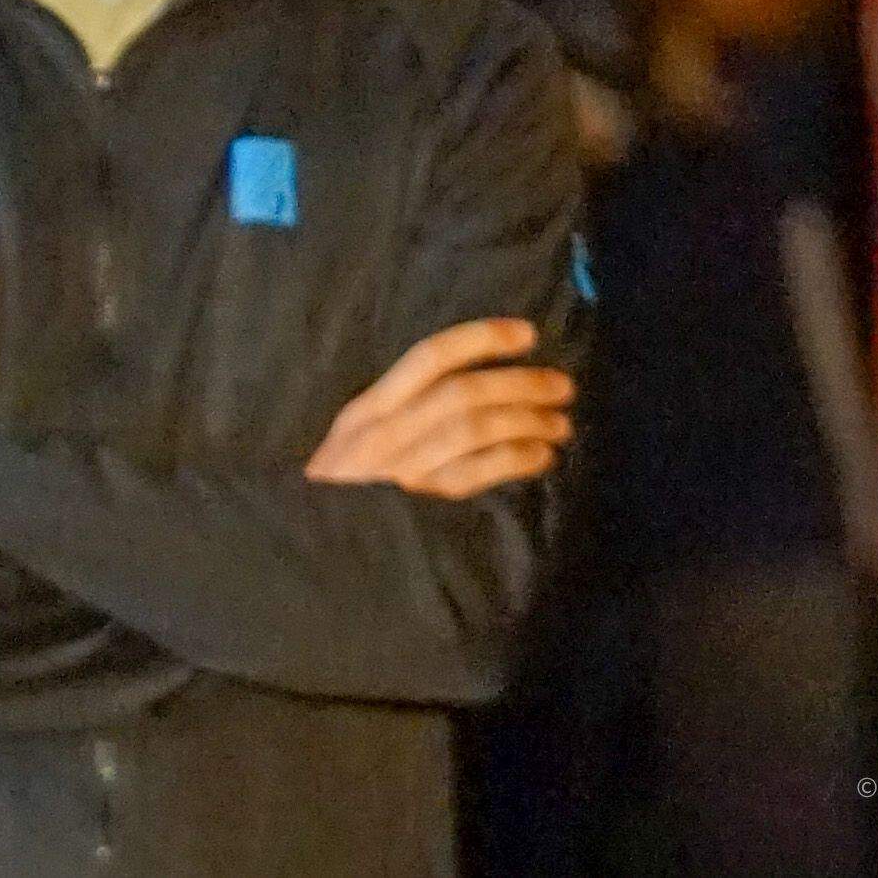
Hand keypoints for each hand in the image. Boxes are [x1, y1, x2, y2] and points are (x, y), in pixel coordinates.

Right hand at [307, 317, 572, 500]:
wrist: (314, 543)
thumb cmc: (341, 485)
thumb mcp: (354, 438)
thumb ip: (398, 410)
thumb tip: (467, 379)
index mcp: (369, 408)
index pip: (430, 357)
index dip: (481, 339)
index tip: (527, 334)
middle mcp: (385, 433)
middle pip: (463, 394)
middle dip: (520, 384)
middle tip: (563, 386)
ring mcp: (403, 471)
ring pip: (475, 432)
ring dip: (527, 422)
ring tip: (559, 423)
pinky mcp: (421, 506)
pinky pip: (477, 476)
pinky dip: (516, 461)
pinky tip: (542, 457)